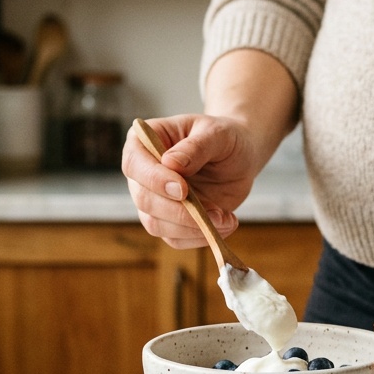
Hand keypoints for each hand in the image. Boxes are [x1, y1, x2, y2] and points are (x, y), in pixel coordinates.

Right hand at [121, 114, 265, 248]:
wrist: (239, 158)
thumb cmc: (224, 138)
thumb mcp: (217, 134)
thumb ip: (196, 147)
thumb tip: (171, 163)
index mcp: (144, 142)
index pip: (135, 163)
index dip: (154, 179)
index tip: (182, 190)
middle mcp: (142, 174)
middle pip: (143, 199)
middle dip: (177, 211)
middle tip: (215, 212)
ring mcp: (153, 199)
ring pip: (155, 224)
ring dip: (191, 227)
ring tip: (225, 218)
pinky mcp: (169, 221)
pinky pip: (174, 239)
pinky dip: (199, 237)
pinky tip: (225, 224)